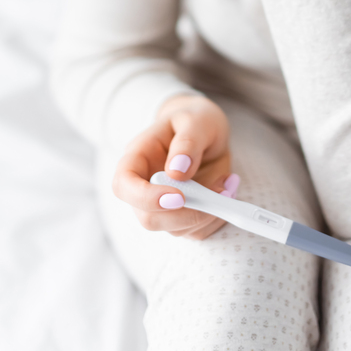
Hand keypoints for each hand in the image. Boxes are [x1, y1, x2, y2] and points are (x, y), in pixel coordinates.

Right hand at [111, 94, 238, 240]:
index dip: (145, 197)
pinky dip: (217, 217)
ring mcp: (163, 205)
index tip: (178, 196)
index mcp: (137, 158)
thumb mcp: (196, 120)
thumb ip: (188, 142)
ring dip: (207, 214)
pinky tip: (228, 189)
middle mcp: (145, 186)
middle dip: (186, 213)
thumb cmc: (195, 120)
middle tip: (218, 193)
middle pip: (148, 217)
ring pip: (175, 229)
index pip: (123, 186)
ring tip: (227, 184)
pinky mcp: (184, 215)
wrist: (206, 130)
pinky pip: (197, 231)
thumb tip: (177, 172)